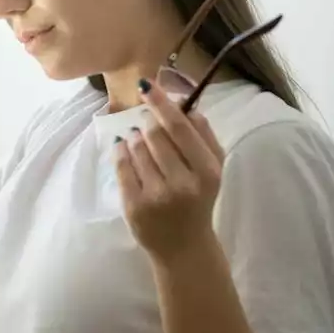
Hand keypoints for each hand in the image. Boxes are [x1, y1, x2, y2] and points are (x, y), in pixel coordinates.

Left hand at [114, 79, 226, 262]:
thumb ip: (205, 137)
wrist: (184, 247)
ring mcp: (156, 195)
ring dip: (134, 137)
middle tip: (146, 121)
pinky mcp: (134, 205)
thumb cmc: (199, 200)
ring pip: (136, 147)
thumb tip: (188, 105)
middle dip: (147, 121)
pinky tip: (124, 148)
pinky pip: (121, 166)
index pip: (179, 128)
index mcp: (207, 171)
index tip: (147, 85)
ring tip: (140, 141)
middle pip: (155, 134)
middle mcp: (183, 183)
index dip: (161, 103)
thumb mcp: (213, 170)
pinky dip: (120, 151)